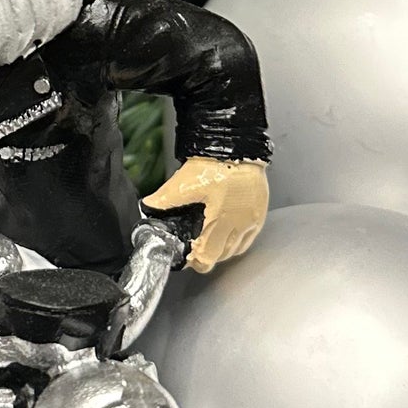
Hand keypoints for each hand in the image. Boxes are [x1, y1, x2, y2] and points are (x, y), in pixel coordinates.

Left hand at [144, 155, 268, 270]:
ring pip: (237, 249)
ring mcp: (252, 220)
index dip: (195, 261)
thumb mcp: (184, 182)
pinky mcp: (259, 213)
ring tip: (210, 240)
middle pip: (222, 256)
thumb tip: (148, 207)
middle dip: (207, 254)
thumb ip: (165, 199)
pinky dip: (238, 241)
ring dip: (222, 249)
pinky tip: (228, 233)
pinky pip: (249, 238)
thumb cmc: (215, 163)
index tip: (188, 256)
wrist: (237, 145)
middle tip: (196, 246)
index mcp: (220, 220)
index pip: (207, 258)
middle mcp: (239, 225)